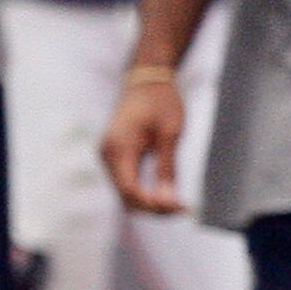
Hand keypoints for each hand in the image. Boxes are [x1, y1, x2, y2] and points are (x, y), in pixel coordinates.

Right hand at [102, 72, 188, 214]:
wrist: (146, 80)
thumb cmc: (161, 102)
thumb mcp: (171, 134)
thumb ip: (167, 168)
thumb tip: (168, 200)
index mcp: (119, 147)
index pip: (130, 189)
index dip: (154, 204)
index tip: (180, 208)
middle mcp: (107, 154)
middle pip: (125, 196)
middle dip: (153, 208)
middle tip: (183, 209)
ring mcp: (108, 156)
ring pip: (124, 193)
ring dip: (148, 203)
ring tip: (177, 203)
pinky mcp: (114, 157)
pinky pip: (125, 183)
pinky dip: (143, 192)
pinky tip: (164, 194)